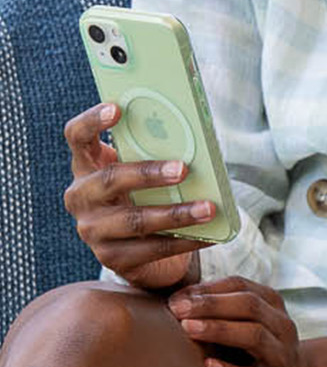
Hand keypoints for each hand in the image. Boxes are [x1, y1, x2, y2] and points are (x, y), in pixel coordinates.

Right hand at [63, 103, 210, 289]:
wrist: (142, 248)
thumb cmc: (148, 193)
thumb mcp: (146, 168)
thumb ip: (156, 151)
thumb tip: (197, 134)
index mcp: (88, 165)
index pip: (78, 136)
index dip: (93, 120)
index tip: (117, 108)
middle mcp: (82, 196)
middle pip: (110, 179)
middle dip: (148, 173)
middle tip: (183, 169)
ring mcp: (92, 230)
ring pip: (134, 220)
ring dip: (176, 214)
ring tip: (209, 208)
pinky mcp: (111, 258)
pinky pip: (150, 249)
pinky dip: (184, 241)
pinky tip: (208, 235)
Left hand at [168, 276, 310, 366]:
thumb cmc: (259, 351)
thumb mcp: (251, 324)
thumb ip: (225, 309)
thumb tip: (179, 299)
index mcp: (273, 305)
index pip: (241, 286)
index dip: (208, 289)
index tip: (176, 299)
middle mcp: (281, 326)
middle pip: (249, 305)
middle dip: (211, 305)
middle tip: (178, 310)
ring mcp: (281, 356)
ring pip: (254, 336)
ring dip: (219, 330)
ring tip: (188, 329)